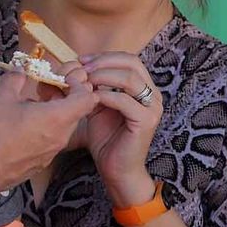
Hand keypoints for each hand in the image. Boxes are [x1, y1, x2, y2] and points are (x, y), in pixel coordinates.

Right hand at [0, 65, 93, 191]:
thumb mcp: (2, 96)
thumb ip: (15, 78)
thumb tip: (20, 70)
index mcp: (57, 117)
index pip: (88, 98)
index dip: (78, 85)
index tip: (62, 80)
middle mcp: (61, 136)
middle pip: (76, 111)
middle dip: (62, 97)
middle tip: (43, 89)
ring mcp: (53, 151)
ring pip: (63, 126)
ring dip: (52, 112)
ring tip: (29, 106)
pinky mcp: (43, 162)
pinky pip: (51, 140)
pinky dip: (44, 128)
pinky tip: (23, 125)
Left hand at [79, 52, 162, 206]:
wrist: (117, 170)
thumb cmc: (106, 140)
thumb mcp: (96, 106)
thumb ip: (92, 87)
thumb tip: (73, 68)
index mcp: (144, 88)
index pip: (128, 59)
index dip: (104, 56)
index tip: (81, 60)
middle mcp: (153, 94)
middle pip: (132, 62)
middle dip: (103, 62)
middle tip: (82, 69)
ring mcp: (152, 107)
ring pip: (130, 78)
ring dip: (103, 76)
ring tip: (85, 82)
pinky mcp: (146, 121)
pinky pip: (125, 101)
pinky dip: (106, 96)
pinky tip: (91, 100)